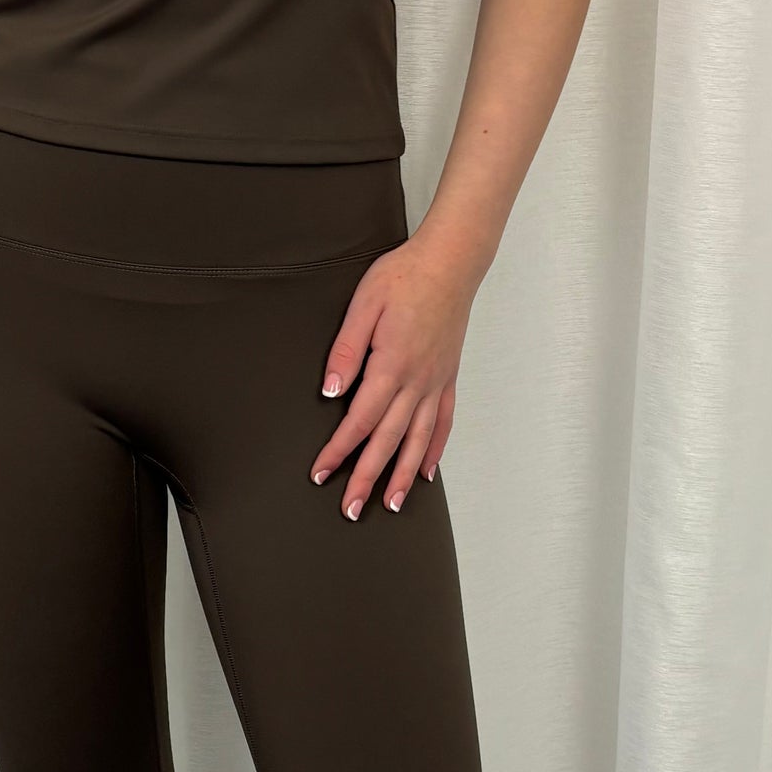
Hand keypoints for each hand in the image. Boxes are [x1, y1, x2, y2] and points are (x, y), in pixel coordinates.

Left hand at [309, 235, 479, 517]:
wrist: (450, 262)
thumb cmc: (404, 277)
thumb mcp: (363, 306)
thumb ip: (346, 351)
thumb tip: (331, 391)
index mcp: (391, 366)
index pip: (359, 420)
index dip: (338, 450)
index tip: (321, 473)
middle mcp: (416, 381)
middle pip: (387, 441)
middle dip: (367, 478)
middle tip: (351, 510)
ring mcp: (435, 382)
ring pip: (417, 440)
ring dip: (402, 475)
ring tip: (391, 505)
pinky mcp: (448, 377)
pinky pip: (443, 422)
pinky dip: (434, 450)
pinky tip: (425, 471)